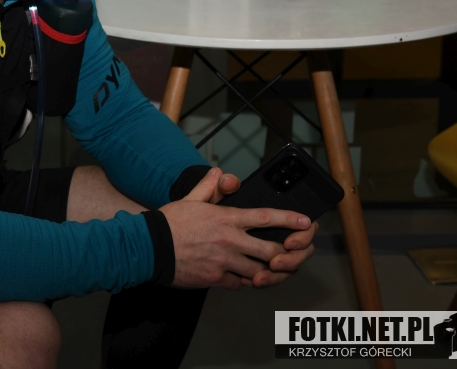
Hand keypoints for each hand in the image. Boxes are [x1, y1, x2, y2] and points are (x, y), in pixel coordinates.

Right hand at [159, 167, 312, 289]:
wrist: (150, 248)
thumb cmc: (169, 223)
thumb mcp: (189, 199)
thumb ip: (208, 186)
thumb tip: (218, 173)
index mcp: (226, 218)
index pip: (266, 217)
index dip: (289, 219)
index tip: (305, 222)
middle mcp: (230, 240)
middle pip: (272, 251)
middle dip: (286, 254)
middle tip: (289, 255)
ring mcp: (224, 262)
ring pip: (260, 271)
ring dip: (267, 272)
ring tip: (269, 270)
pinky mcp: (216, 279)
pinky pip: (240, 284)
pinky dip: (245, 281)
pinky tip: (244, 277)